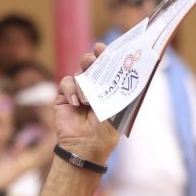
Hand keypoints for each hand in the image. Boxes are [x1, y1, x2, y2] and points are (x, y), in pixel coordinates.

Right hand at [54, 46, 122, 165]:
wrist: (85, 147)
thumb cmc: (105, 132)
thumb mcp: (118, 109)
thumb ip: (121, 90)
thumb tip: (131, 69)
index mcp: (108, 88)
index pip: (107, 66)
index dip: (105, 54)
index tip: (102, 48)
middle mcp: (93, 88)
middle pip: (90, 64)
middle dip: (91, 59)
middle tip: (92, 60)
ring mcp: (78, 92)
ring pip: (78, 73)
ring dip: (83, 84)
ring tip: (87, 101)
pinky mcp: (64, 97)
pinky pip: (65, 83)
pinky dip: (70, 90)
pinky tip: (75, 103)